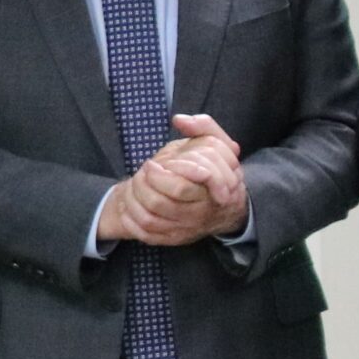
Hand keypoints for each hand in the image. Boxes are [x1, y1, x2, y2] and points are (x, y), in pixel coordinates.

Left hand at [99, 115, 246, 245]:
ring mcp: (187, 229)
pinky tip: (127, 207)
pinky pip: (149, 235)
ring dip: (135, 201)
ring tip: (134, 185)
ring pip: (151, 219)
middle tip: (141, 172)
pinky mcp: (176, 239)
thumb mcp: (220, 144)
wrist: (231, 209)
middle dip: (143, 185)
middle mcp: (199, 214)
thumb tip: (179, 120)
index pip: (181, 188)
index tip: (151, 164)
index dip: (160, 175)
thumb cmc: (222, 172)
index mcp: (210, 192)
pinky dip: (133, 222)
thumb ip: (204, 127)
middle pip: (161, 203)